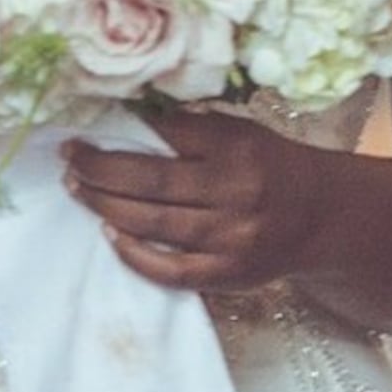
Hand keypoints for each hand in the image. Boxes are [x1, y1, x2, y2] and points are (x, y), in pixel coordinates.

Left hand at [62, 108, 352, 293]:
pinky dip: (135, 254)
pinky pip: (171, 270)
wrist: (322, 216)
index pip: (165, 136)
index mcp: (237, 147)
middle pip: (150, 182)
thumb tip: (127, 117)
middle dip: (99, 171)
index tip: (82, 133)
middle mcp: (235, 191)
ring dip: (105, 206)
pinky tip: (110, 235)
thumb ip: (193, 127)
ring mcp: (231, 236)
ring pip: (153, 223)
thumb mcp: (242, 133)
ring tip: (77, 191)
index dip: (117, 134)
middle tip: (69, 161)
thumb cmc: (271, 166)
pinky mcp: (228, 274)